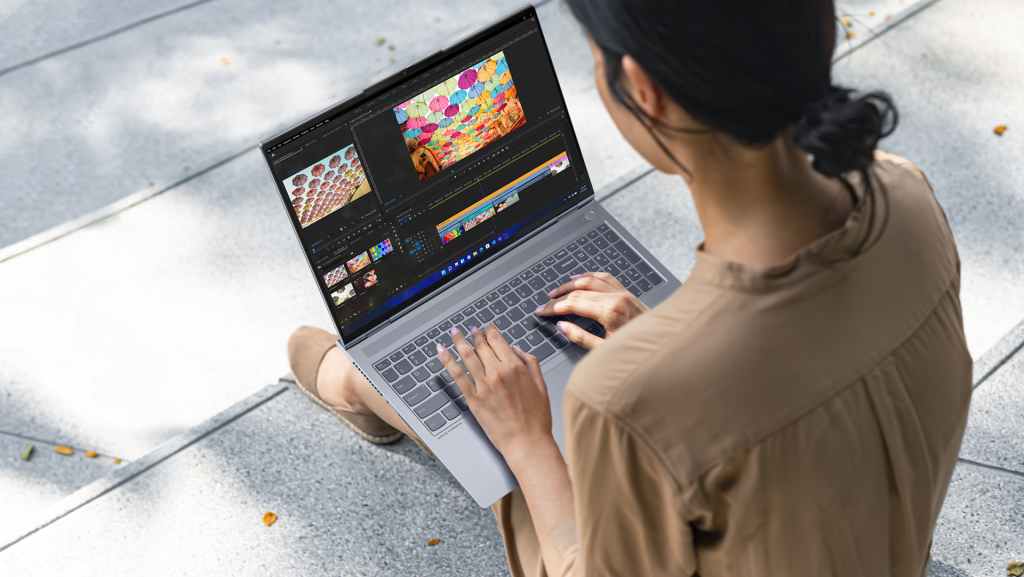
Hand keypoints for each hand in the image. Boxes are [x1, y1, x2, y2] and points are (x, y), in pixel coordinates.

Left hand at [436, 325, 553, 458]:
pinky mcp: (473, 399)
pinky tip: (442, 352)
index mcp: (516, 367)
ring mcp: (484, 385)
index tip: (486, 327)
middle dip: (474, 334)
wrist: (527, 443)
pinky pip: (457, 375)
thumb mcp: (541, 385)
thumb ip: (530, 362)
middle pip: (481, 345)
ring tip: (454, 332)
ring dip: (458, 341)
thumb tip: (516, 349)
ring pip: (467, 355)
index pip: (497, 340)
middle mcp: (498, 373)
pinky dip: (447, 361)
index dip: (489, 330)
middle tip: (470, 330)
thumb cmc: (536, 419)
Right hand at [534, 272, 647, 349]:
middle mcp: (617, 298)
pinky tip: (580, 278)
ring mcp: (623, 293)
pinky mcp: (628, 293)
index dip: (554, 307)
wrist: (661, 345)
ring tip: (557, 290)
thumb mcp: (605, 350)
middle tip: (545, 303)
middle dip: (559, 297)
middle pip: (579, 290)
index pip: (574, 304)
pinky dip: (589, 276)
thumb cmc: (636, 351)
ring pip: (590, 279)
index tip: (543, 311)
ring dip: (571, 283)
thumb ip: (581, 338)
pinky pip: (605, 278)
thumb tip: (562, 326)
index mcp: (610, 312)